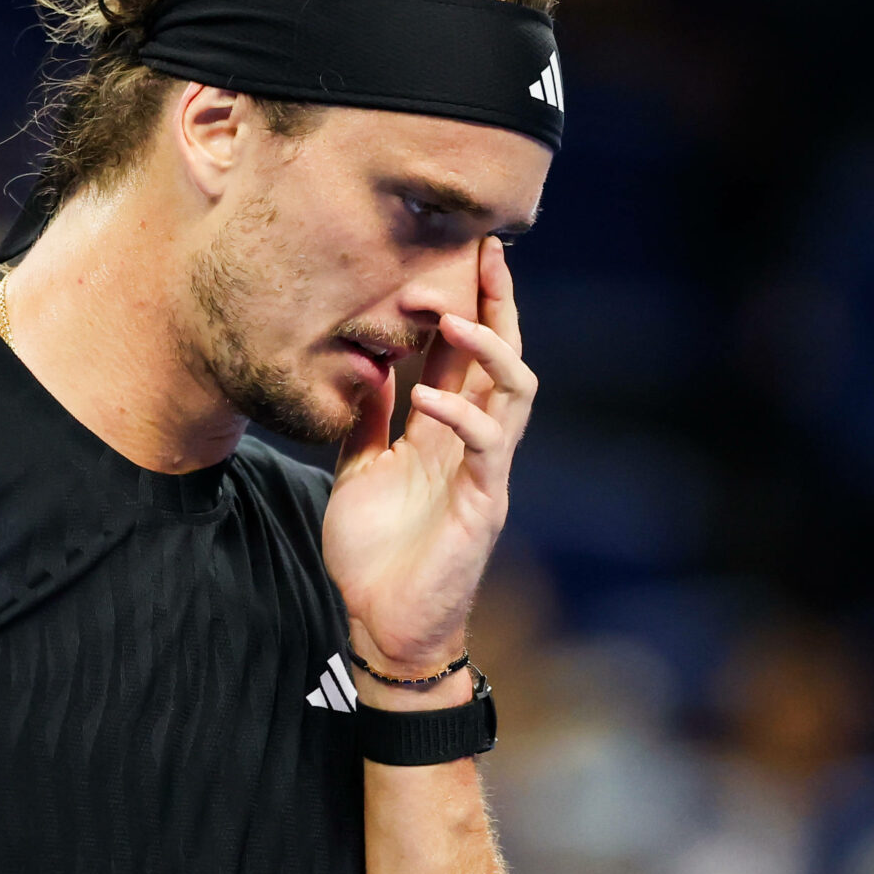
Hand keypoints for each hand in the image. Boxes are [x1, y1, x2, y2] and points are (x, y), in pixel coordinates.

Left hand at [322, 236, 535, 678]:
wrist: (384, 623)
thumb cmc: (376, 553)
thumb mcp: (359, 469)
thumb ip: (368, 420)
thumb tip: (367, 365)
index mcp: (445, 432)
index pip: (468, 356)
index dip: (469, 305)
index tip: (461, 254)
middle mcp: (475, 442)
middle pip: (504, 357)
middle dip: (497, 303)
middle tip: (485, 251)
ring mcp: (485, 471)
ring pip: (514, 392)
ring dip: (487, 349)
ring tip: (452, 316)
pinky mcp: (484, 504)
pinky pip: (486, 446)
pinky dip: (460, 414)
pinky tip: (428, 396)